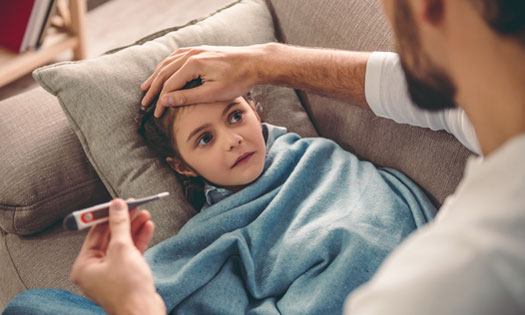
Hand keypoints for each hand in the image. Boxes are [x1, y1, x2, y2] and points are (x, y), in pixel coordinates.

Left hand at [70, 199, 165, 314]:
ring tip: (144, 214)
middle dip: (124, 221)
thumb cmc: (128, 289)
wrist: (144, 312)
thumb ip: (119, 224)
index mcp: (84, 265)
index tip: (117, 203)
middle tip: (134, 206)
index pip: (95, 233)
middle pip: (109, 237)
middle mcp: (95, 270)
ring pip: (122, 244)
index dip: (107, 215)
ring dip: (134, 228)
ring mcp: (111, 273)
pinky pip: (131, 253)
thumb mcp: (122, 249)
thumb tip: (117, 206)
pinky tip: (147, 228)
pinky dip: (139, 241)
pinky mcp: (126, 276)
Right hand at [140, 45, 265, 117]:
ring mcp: (195, 50)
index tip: (155, 114)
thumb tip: (165, 100)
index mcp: (193, 64)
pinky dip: (167, 66)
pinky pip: (177, 57)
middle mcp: (191, 54)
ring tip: (146, 87)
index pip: (169, 85)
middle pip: (164, 73)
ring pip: (168, 63)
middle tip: (144, 103)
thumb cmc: (238, 80)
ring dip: (156, 76)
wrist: (255, 62)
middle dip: (153, 89)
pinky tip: (164, 71)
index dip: (160, 101)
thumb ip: (188, 97)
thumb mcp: (213, 94)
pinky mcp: (201, 50)